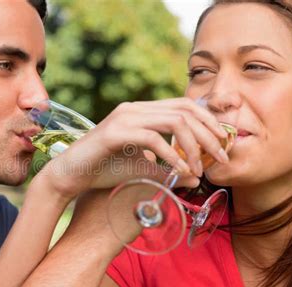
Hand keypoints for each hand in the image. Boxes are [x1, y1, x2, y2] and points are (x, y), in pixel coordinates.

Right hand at [36, 98, 227, 198]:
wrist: (69, 175)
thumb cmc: (103, 171)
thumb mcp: (141, 169)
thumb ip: (167, 168)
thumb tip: (195, 176)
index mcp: (141, 111)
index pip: (184, 105)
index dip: (208, 121)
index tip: (222, 145)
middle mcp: (134, 109)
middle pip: (185, 110)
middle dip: (209, 133)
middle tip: (221, 158)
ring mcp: (124, 118)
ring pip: (174, 121)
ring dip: (193, 146)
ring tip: (200, 168)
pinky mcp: (115, 133)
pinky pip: (153, 139)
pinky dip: (171, 156)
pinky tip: (179, 172)